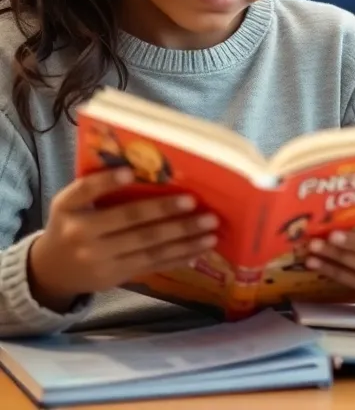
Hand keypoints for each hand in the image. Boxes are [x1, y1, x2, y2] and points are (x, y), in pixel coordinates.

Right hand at [29, 169, 217, 311]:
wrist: (51, 270)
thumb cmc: (70, 225)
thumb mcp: (70, 204)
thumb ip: (95, 188)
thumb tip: (143, 168)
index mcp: (69, 209)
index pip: (86, 191)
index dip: (107, 182)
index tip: (131, 170)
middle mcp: (82, 235)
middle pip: (130, 221)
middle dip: (166, 212)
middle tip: (196, 204)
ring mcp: (100, 260)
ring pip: (148, 247)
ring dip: (183, 238)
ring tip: (211, 229)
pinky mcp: (116, 277)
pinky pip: (152, 264)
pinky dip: (178, 256)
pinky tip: (200, 249)